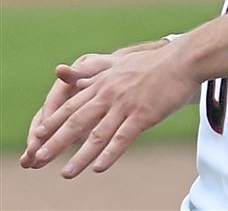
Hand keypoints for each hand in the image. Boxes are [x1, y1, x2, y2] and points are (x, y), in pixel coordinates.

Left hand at [20, 39, 200, 177]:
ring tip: (66, 173)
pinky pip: (123, 138)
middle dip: (56, 142)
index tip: (39, 134)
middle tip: (38, 158)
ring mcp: (126, 105)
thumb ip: (96, 73)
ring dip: (80, 156)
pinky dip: (110, 154)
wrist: (184, 60)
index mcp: (104, 83)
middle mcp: (110, 94)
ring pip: (98, 134)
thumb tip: (72, 76)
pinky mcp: (144, 114)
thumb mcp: (120, 64)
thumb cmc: (155, 63)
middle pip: (78, 122)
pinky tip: (99, 167)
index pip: (73, 105)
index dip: (55, 121)